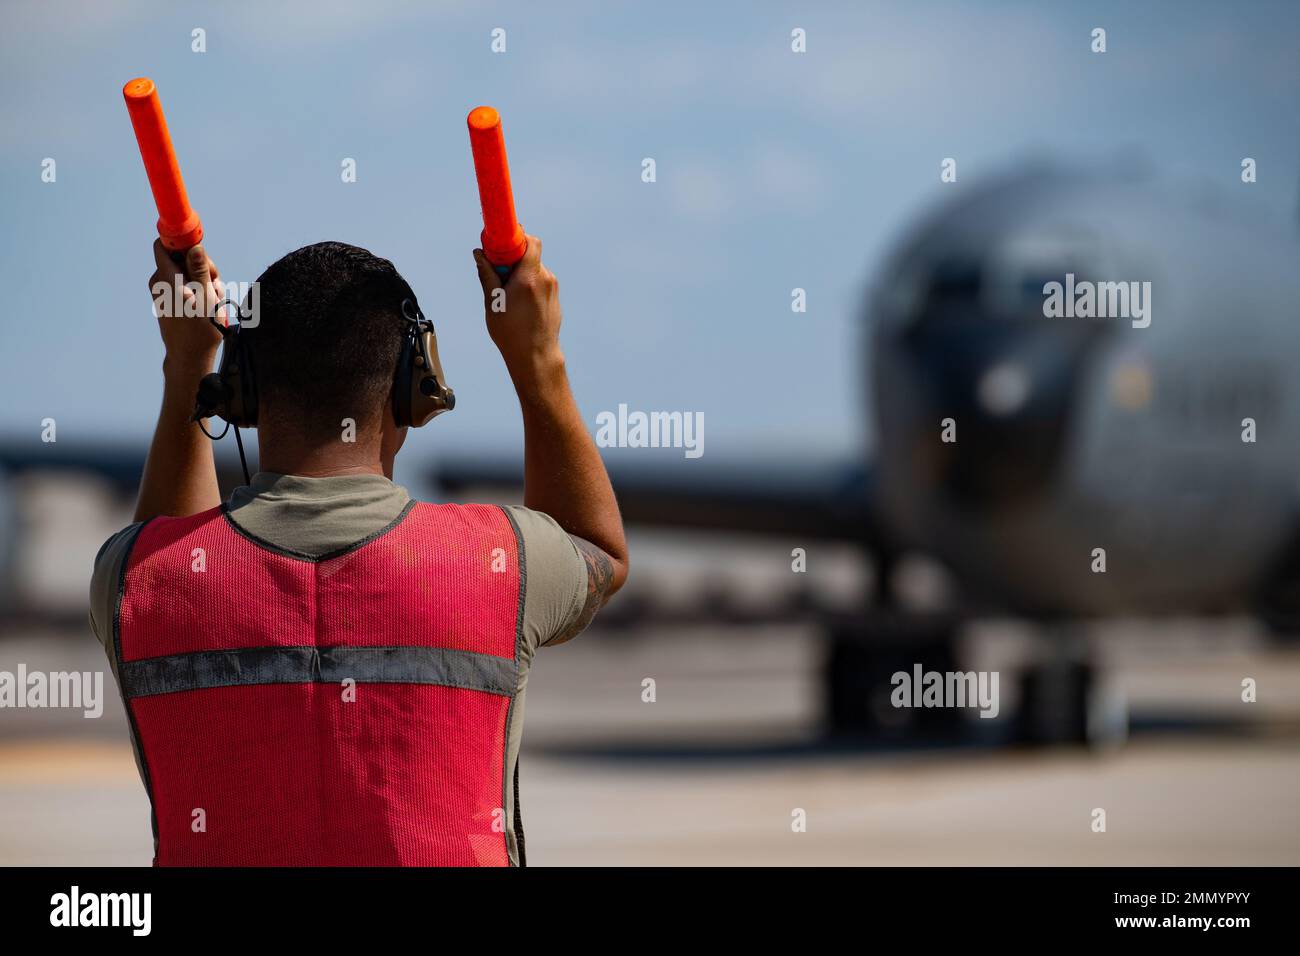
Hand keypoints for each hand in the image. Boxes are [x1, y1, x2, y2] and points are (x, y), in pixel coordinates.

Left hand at [148, 239, 224, 375]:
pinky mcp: (168, 300)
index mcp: (166, 278)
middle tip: (216, 282)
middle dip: (201, 265)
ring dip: (203, 280)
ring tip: (215, 299)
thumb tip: (195, 246)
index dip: (182, 241)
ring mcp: (162, 292)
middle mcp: (160, 282)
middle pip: (180, 258)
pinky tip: (209, 304)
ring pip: (185, 273)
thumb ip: (199, 269)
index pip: (164, 245)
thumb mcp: (206, 295)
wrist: (189, 356)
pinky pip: (183, 285)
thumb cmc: (199, 328)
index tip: (199, 247)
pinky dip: (197, 289)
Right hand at [473, 235, 564, 387]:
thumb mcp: (492, 302)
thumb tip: (480, 253)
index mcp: (529, 278)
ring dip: (519, 274)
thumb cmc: (512, 333)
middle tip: (498, 274)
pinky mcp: (555, 297)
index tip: (500, 243)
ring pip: (533, 269)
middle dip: (512, 258)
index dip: (514, 237)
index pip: (529, 241)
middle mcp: (545, 279)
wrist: (536, 357)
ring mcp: (553, 288)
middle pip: (529, 254)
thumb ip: (487, 274)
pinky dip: (528, 284)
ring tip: (507, 296)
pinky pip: (539, 281)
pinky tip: (519, 305)